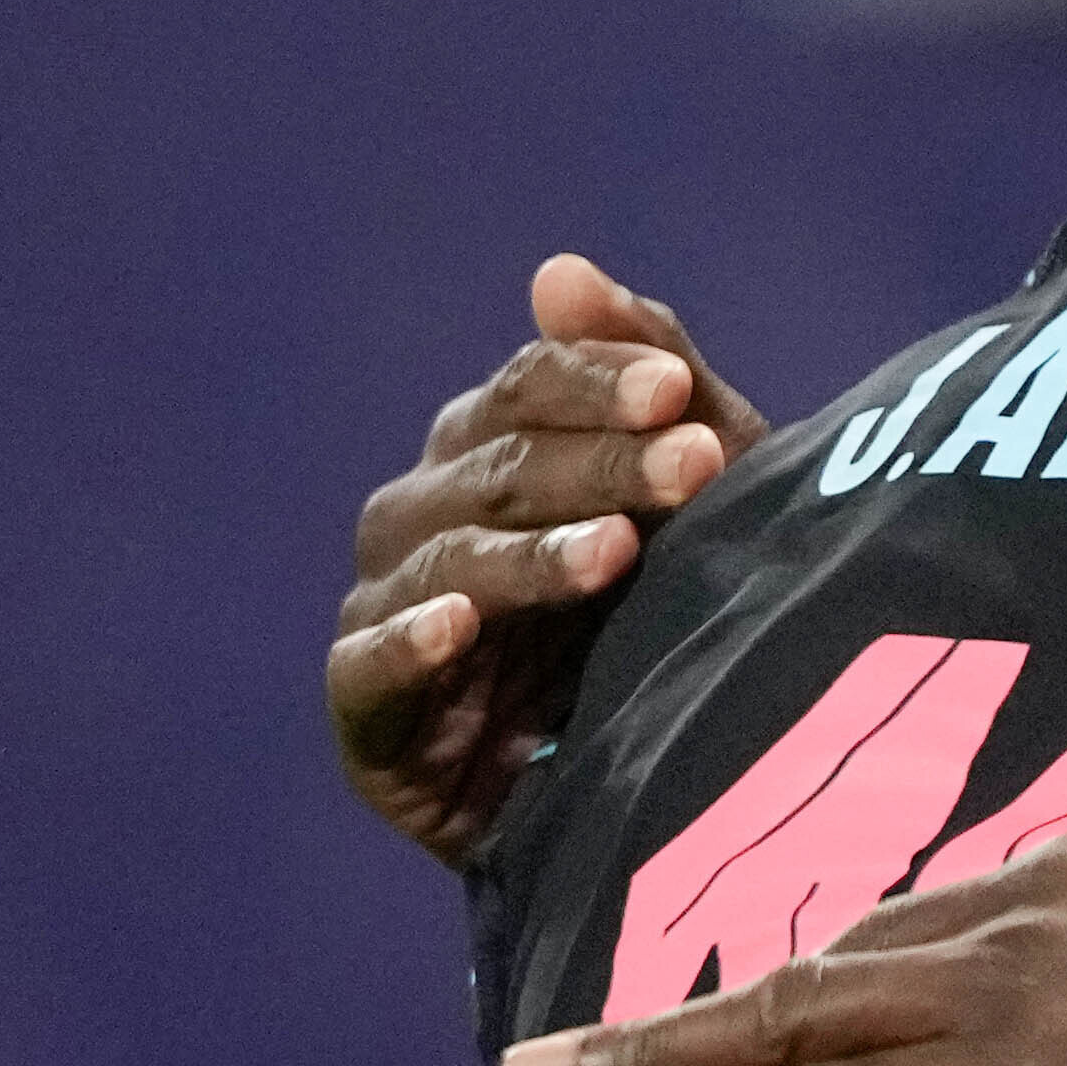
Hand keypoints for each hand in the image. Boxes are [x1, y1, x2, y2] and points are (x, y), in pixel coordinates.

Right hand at [330, 255, 761, 861]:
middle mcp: (426, 518)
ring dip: (532, 554)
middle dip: (603, 465)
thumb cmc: (676, 620)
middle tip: (697, 468)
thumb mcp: (699, 500)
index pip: (527, 391)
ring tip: (616, 551)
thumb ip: (649, 380)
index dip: (597, 382)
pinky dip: (408, 643)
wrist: (665, 794)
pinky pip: (368, 667)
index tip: (679, 393)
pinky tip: (455, 625)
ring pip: (448, 562)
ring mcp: (388, 612)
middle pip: (498, 469)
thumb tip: (559, 270)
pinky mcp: (367, 714)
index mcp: (492, 453)